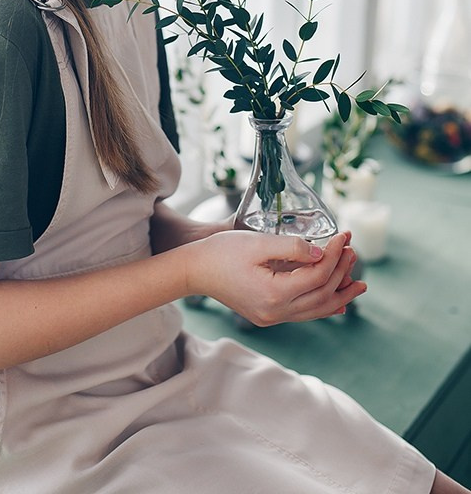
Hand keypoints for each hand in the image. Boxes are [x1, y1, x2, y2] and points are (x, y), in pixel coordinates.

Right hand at [183, 230, 364, 326]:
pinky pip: (303, 313)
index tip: (344, 236)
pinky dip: (323, 306)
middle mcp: (276, 312)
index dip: (335, 255)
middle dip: (341, 272)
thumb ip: (292, 247)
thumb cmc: (221, 252)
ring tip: (360, 284)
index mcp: (274, 294)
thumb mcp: (257, 242)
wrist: (194, 270)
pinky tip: (337, 303)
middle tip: (353, 250)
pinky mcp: (267, 315)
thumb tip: (321, 252)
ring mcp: (271, 317)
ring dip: (339, 294)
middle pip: (322, 295)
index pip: (317, 276)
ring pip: (316, 310)